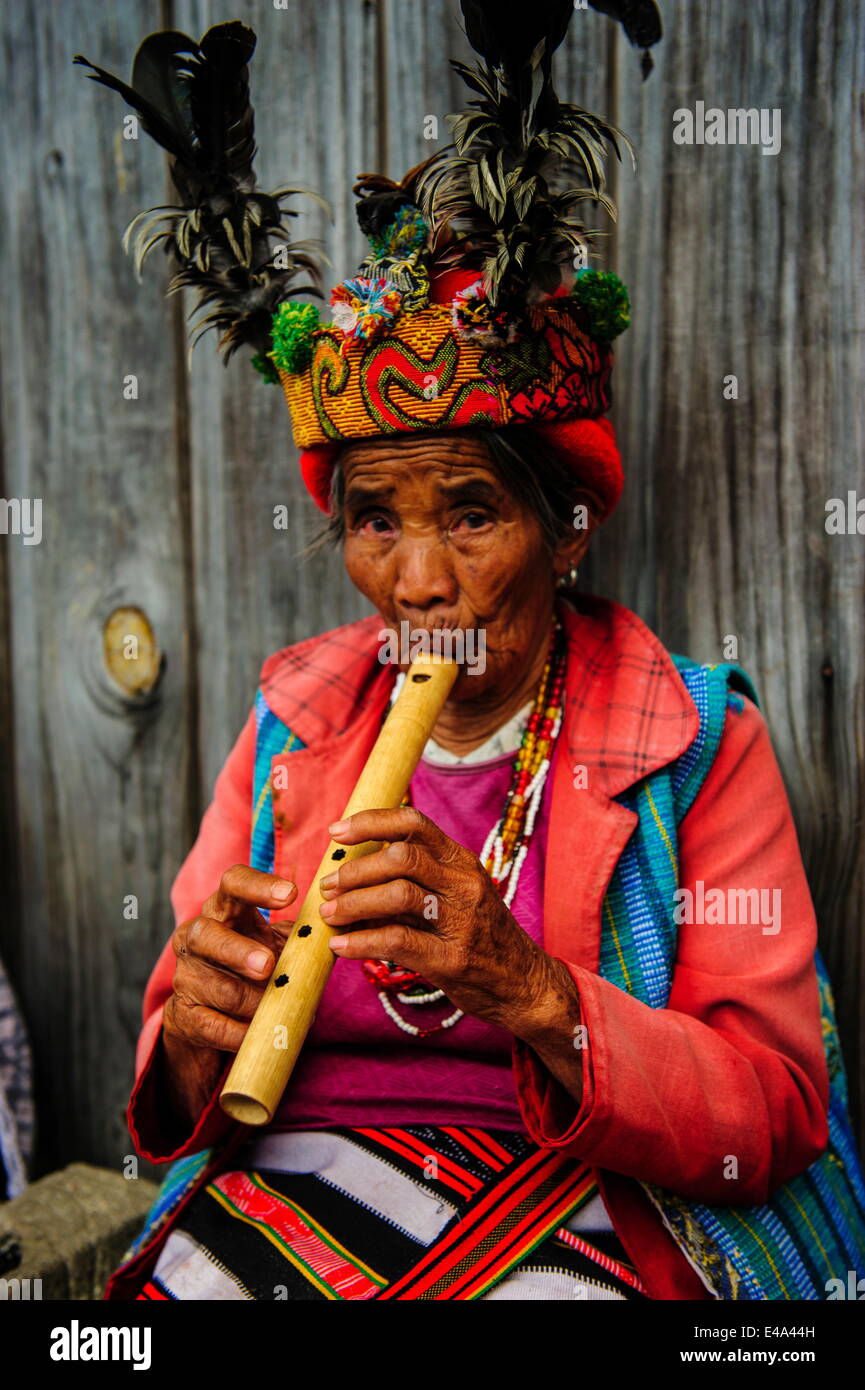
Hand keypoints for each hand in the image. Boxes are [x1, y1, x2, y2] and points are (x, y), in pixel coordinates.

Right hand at [160, 865, 296, 1128]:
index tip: (291, 894)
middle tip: (268, 965)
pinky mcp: (183, 1016)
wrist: (211, 1023)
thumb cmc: (252, 975)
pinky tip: (258, 1032)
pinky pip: (212, 1025)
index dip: (258, 885)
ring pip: (216, 987)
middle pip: (207, 934)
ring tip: (278, 1008)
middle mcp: (196, 938)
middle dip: (238, 950)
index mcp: (223, 912)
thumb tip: (345, 928)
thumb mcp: (277, 947)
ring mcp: (186, 977)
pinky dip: (240, 1032)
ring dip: (252, 1002)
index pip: (232, 883)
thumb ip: (305, 937)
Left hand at [319, 806, 557, 1039]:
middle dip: (355, 869)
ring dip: (353, 903)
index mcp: (461, 862)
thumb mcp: (456, 896)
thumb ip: (413, 881)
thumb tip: (350, 875)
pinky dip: (360, 942)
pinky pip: (397, 941)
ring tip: (329, 915)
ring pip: (398, 894)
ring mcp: (461, 921)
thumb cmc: (480, 936)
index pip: (413, 823)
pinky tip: (340, 947)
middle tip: (327, 885)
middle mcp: (463, 884)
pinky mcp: (452, 959)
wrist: (523, 983)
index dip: (370, 822)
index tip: (336, 833)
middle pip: (400, 856)